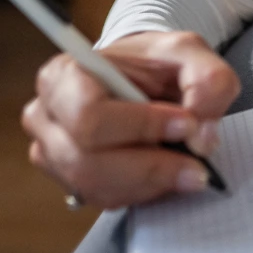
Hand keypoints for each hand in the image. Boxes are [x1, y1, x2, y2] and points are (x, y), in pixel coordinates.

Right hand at [22, 30, 239, 209]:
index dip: (141, 126)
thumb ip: (206, 79)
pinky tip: (164, 174)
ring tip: (188, 170)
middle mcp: (45, 115)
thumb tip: (201, 134)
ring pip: (97, 186)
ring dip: (150, 183)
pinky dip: (142, 192)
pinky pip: (104, 199)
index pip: (90, 114)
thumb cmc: (156, 63)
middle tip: (196, 163)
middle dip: (150, 165)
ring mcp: (51, 152)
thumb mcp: (189, 53)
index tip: (188, 124)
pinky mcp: (69, 180)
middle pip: (87, 160)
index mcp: (64, 74)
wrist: (143, 79)